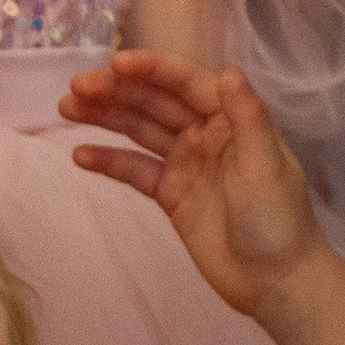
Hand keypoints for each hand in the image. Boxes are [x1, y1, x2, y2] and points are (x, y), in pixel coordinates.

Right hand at [63, 49, 321, 316]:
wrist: (274, 281)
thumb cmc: (277, 219)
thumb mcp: (266, 166)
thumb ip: (248, 118)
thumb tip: (229, 71)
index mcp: (230, 118)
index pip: (185, 84)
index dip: (150, 69)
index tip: (113, 63)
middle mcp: (206, 133)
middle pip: (155, 103)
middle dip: (116, 91)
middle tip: (75, 87)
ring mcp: (186, 163)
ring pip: (140, 131)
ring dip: (105, 117)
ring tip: (66, 107)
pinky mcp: (171, 195)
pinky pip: (135, 171)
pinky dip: (109, 161)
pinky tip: (80, 154)